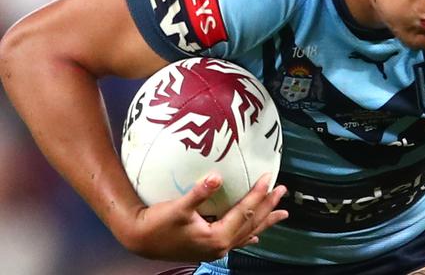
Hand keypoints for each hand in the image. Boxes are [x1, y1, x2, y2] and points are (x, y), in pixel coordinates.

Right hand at [121, 172, 287, 261]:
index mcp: (216, 236)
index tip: (269, 178)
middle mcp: (220, 246)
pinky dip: (248, 236)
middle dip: (268, 208)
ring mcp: (215, 249)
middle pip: (251, 224)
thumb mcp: (178, 207)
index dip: (258, 194)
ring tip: (281, 213)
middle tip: (283, 192)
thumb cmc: (157, 223)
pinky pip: (236, 240)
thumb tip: (216, 176)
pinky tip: (256, 237)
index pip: (244, 212)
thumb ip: (199, 192)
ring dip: (264, 221)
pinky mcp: (208, 247)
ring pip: (247, 233)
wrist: (139, 240)